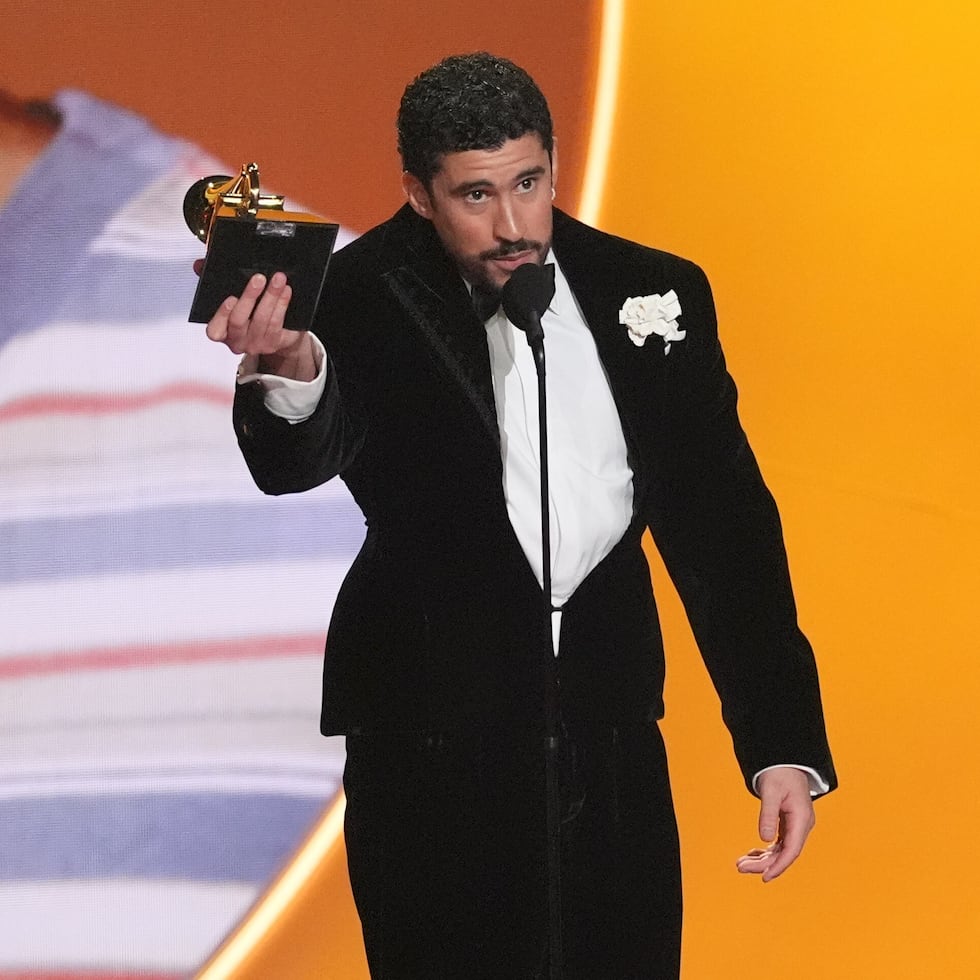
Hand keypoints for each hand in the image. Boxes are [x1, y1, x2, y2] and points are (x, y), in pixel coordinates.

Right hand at [195, 265, 315, 380]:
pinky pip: (277, 323)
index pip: (214, 330)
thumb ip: (213, 281)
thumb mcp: (230, 297)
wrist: (277, 334)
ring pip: (262, 320)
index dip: (221, 315)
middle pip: (239, 320)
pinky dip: (282, 304)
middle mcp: (237, 341)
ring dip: (271, 296)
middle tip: (259, 278)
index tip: (231, 298)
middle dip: (249, 297)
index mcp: (222, 331)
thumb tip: (199, 264)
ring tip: (278, 279)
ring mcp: (256, 344)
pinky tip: (285, 291)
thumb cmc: (248, 314)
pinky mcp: (274, 343)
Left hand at [736, 767, 813, 882]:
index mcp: (801, 819)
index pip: (792, 850)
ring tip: (741, 864)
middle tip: (740, 867)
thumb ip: (768, 814)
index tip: (764, 877)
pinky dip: (766, 850)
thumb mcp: (771, 791)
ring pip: (781, 850)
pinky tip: (752, 854)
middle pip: (784, 853)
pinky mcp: (789, 824)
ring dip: (763, 859)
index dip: (779, 866)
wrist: (784, 761)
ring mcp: (796, 826)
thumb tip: (764, 838)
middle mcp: (802, 826)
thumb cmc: (779, 773)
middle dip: (764, 864)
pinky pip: (779, 843)